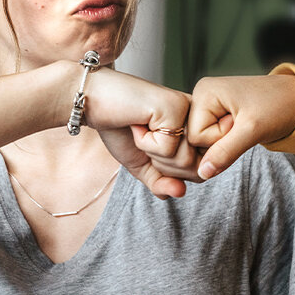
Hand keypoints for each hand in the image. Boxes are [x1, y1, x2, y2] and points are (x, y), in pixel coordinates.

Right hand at [82, 70, 200, 197]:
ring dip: (153, 153)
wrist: (93, 102)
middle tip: (145, 138)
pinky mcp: (176, 106)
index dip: (171, 173)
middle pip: (196, 169)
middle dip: (162, 165)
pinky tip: (137, 122)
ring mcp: (190, 110)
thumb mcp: (143, 165)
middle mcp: (199, 117)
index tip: (152, 147)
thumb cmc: (119, 129)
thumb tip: (180, 192)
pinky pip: (167, 148)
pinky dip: (144, 142)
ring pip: (184, 160)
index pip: (200, 171)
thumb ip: (162, 183)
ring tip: (141, 129)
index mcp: (197, 129)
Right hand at [185, 74, 294, 179]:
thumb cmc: (279, 107)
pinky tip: (240, 132)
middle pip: (194, 140)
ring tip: (243, 128)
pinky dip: (226, 143)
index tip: (241, 126)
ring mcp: (208, 106)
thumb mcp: (253, 130)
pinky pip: (211, 140)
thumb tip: (202, 173)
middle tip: (243, 128)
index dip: (218, 140)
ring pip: (202, 143)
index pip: (194, 136)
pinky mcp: (216, 115)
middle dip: (219, 144)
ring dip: (224, 145)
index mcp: (204, 92)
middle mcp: (201, 96)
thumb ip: (225, 152)